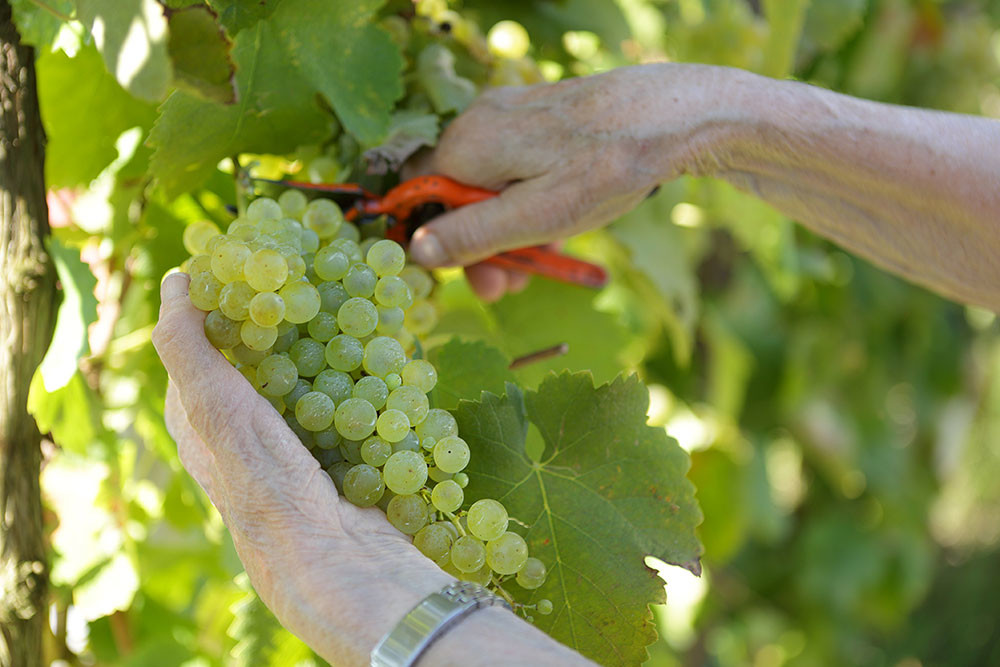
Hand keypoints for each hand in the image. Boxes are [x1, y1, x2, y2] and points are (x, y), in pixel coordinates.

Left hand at [152, 273, 453, 665]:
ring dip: (325, 346)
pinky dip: (357, 377)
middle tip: (307, 277)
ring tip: (348, 305)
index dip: (216, 305)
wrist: (339, 558)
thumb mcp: (213, 407)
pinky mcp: (340, 457)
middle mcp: (245, 437)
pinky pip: (346, 403)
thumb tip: (176, 279)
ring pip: (306, 379)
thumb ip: (188, 347)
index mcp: (201, 427)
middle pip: (259, 360)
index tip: (249, 262)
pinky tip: (377, 356)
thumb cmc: (265, 483)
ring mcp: (297, 448)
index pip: (198, 347)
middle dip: (280, 320)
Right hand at [409, 63, 734, 298]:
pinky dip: (532, 203)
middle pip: (459, 194)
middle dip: (484, 245)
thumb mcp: (535, 217)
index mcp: (469, 144)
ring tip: (546, 263)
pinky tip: (559, 228)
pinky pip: (519, 169)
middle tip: (512, 285)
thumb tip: (417, 251)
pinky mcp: (541, 119)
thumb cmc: (605, 167)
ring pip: (493, 186)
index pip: (424, 197)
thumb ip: (473, 236)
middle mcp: (481, 122)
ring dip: (512, 230)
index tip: (477, 279)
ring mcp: (512, 116)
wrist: (675, 116)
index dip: (444, 243)